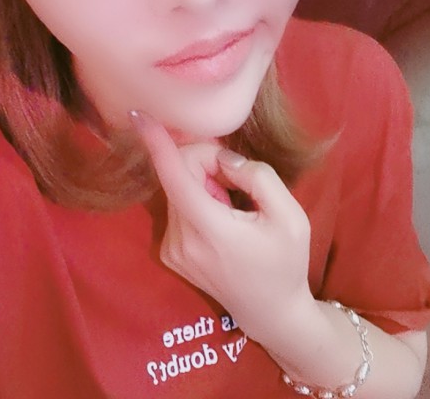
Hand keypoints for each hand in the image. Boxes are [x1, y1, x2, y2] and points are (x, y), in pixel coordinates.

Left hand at [130, 110, 313, 344]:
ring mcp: (171, 248)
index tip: (139, 115)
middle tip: (237, 174)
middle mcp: (181, 240)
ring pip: (176, 188)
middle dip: (205, 161)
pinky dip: (196, 198)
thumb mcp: (290, 217)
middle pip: (179, 174)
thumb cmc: (285, 264)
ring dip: (202, 181)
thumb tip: (223, 159)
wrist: (271, 314)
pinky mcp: (169, 251)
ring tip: (233, 204)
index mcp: (211, 230)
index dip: (157, 142)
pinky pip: (177, 205)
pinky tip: (221, 218)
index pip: (175, 176)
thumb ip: (258, 177)